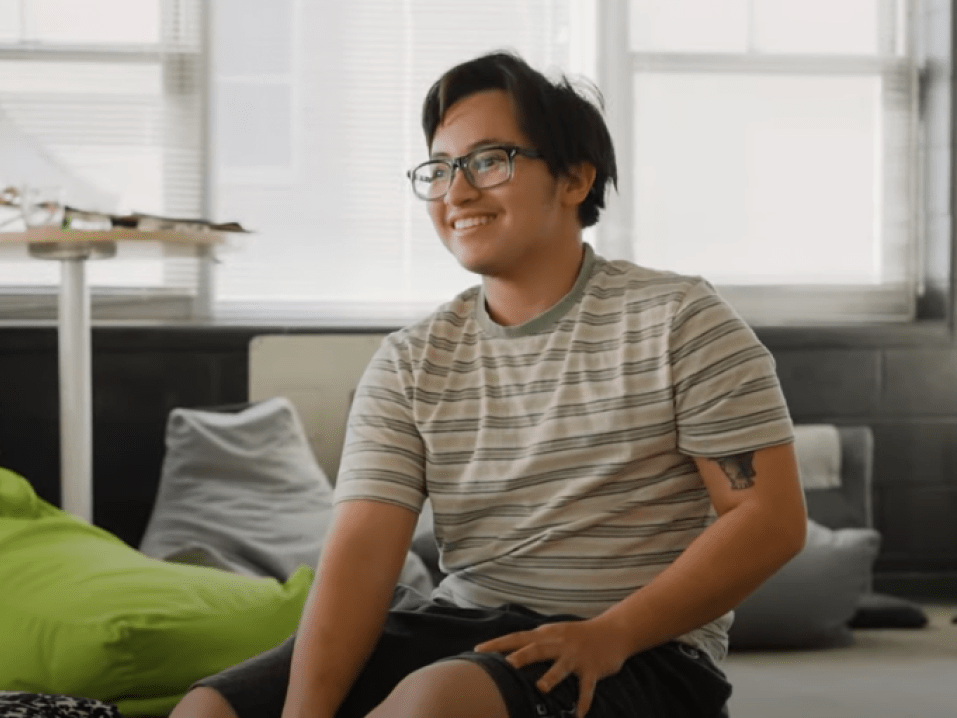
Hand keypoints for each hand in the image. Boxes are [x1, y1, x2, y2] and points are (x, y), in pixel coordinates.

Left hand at [474, 617, 627, 717]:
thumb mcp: (554, 633)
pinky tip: (578, 715)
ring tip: (541, 688)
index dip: (498, 643)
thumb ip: (534, 642)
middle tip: (506, 666)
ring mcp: (576, 656)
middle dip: (521, 657)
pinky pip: (586, 687)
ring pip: (561, 667)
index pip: (517, 637)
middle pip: (537, 649)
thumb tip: (508, 653)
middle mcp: (559, 643)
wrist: (613, 631)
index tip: (478, 650)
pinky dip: (583, 701)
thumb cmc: (577, 635)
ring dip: (551, 677)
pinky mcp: (592, 669)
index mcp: (546, 634)